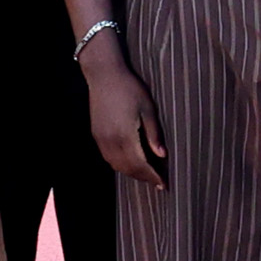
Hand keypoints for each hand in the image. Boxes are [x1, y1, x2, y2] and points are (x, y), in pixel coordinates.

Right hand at [84, 49, 167, 187]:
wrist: (104, 75)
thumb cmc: (130, 89)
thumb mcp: (147, 109)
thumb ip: (153, 134)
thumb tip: (162, 155)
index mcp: (125, 136)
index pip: (140, 165)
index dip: (152, 176)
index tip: (164, 185)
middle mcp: (110, 141)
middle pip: (128, 168)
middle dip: (143, 177)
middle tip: (158, 182)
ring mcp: (101, 139)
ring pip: (116, 165)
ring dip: (131, 173)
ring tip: (146, 174)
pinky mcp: (96, 135)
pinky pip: (108, 157)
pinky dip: (120, 165)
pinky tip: (130, 163)